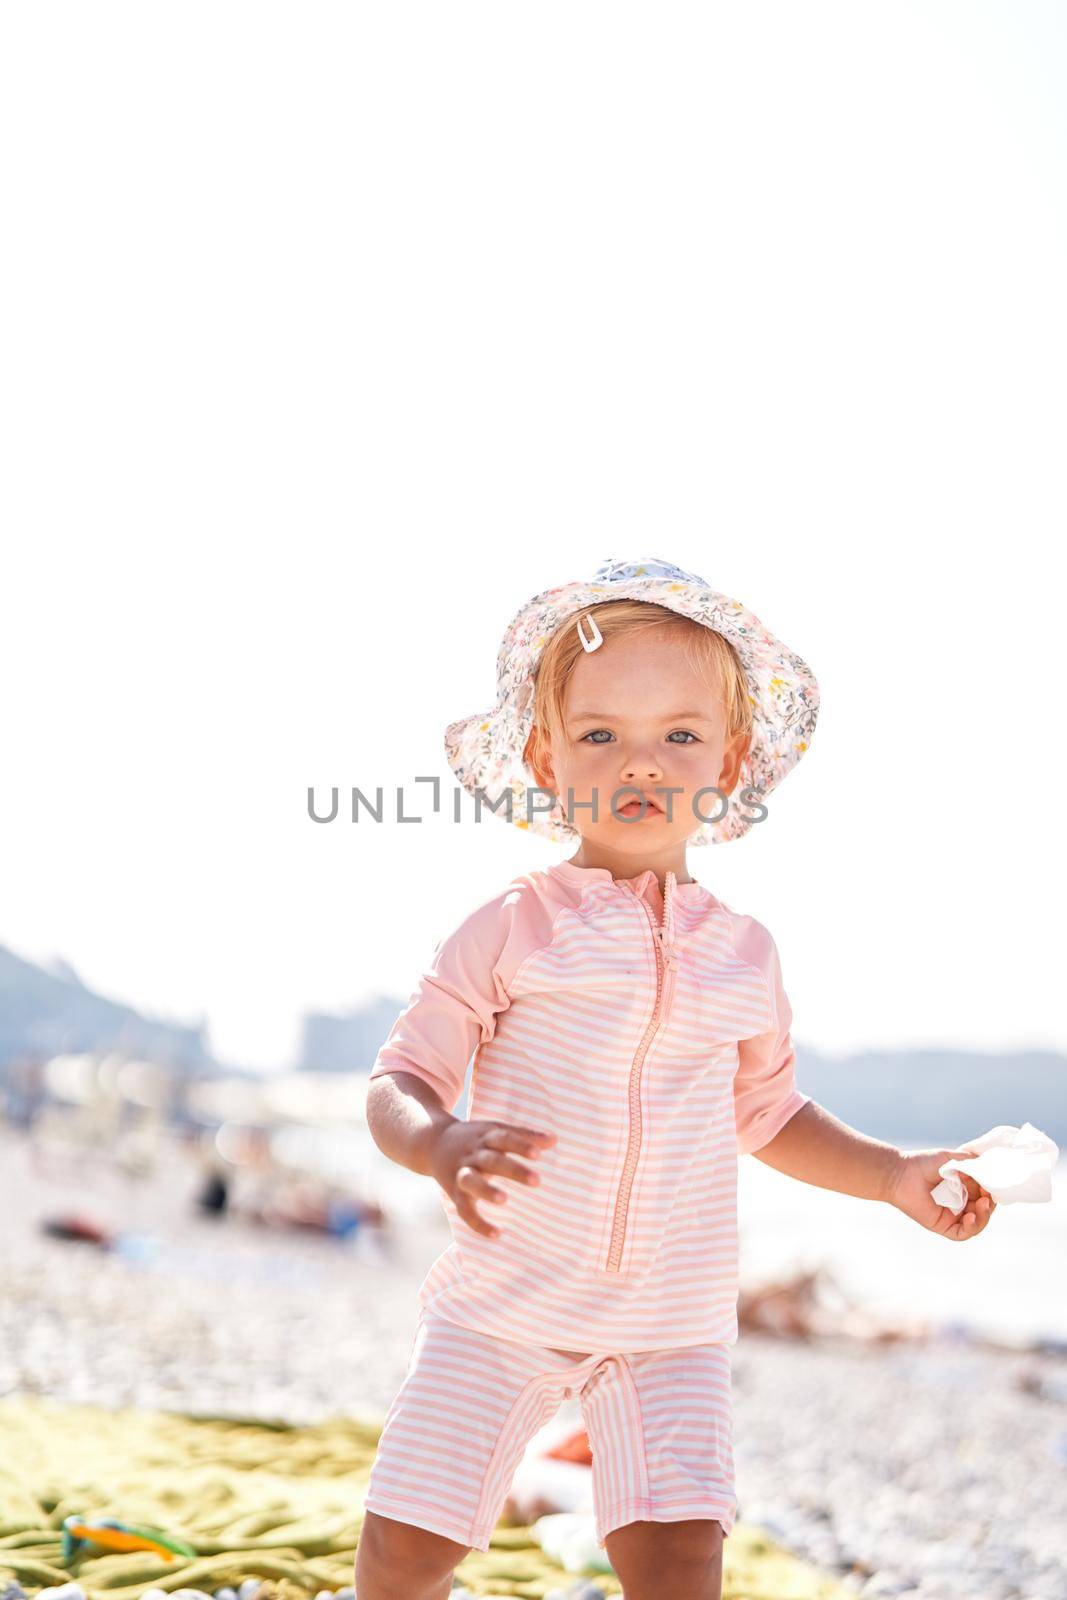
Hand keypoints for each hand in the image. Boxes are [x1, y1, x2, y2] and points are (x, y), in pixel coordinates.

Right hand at [427, 1119, 556, 1239]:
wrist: (431, 1143)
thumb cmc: (475, 1139)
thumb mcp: (495, 1130)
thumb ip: (524, 1136)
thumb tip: (555, 1140)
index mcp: (485, 1137)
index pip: (504, 1138)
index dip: (521, 1144)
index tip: (539, 1153)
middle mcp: (473, 1155)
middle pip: (491, 1160)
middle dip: (512, 1170)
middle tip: (537, 1181)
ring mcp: (461, 1174)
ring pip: (471, 1181)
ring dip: (486, 1190)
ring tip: (505, 1200)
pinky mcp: (454, 1194)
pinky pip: (465, 1210)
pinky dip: (478, 1223)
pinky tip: (497, 1234)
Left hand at [885, 1146, 996, 1240]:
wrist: (901, 1173)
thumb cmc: (924, 1163)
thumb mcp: (951, 1159)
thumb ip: (971, 1162)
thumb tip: (990, 1168)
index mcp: (965, 1188)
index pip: (986, 1195)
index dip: (992, 1192)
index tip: (994, 1184)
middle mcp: (961, 1204)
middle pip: (985, 1211)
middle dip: (990, 1205)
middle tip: (989, 1197)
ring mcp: (953, 1216)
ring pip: (977, 1224)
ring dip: (984, 1216)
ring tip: (983, 1205)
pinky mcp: (943, 1226)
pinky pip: (962, 1233)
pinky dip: (971, 1227)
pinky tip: (971, 1217)